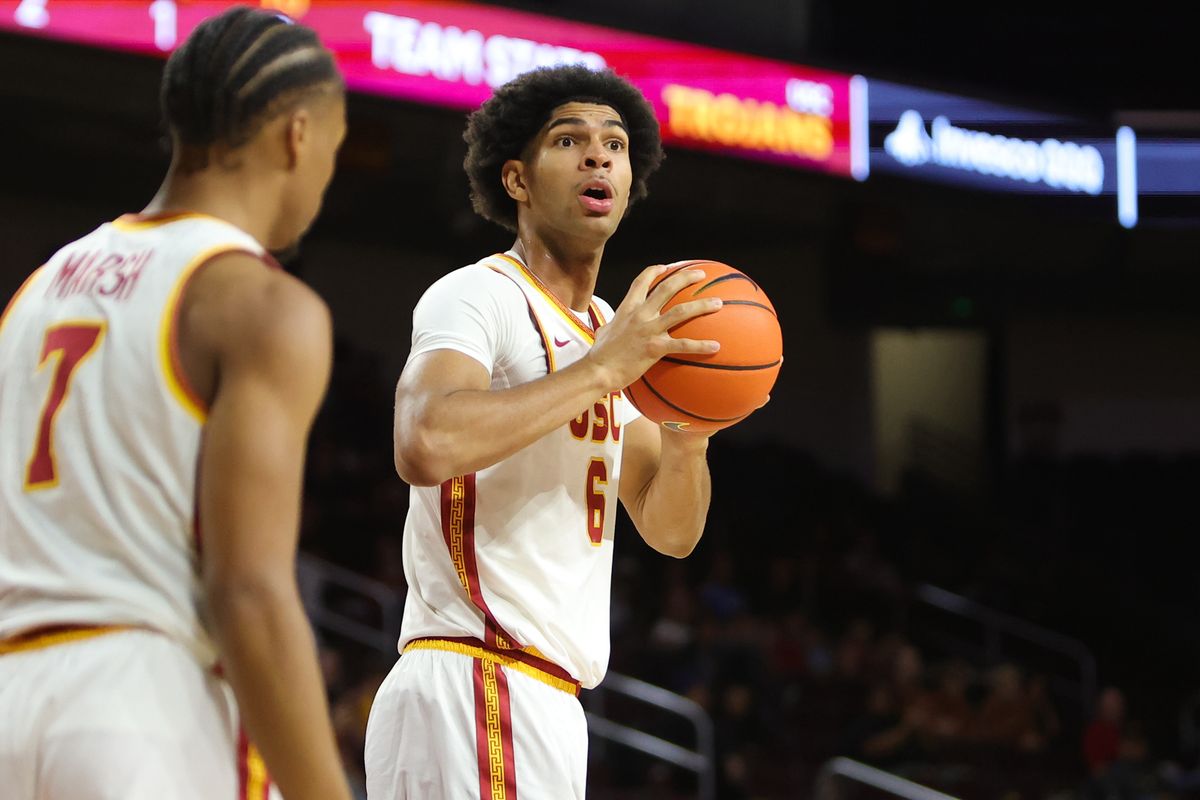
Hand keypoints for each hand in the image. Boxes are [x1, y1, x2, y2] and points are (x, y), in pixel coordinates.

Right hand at [586, 264, 720, 390]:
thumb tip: (607, 328)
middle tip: (701, 275)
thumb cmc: (600, 355)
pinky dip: (701, 345)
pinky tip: (716, 347)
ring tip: (718, 303)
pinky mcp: (655, 347)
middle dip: (685, 278)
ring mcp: (648, 330)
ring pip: (681, 312)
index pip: (641, 282)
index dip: (655, 272)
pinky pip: (683, 345)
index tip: (666, 267)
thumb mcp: (603, 333)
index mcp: (627, 309)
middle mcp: (640, 314)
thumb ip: (611, 326)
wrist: (598, 371)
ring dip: (701, 305)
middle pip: (666, 288)